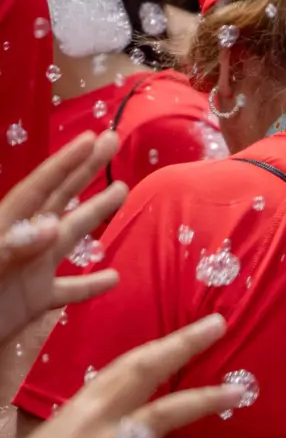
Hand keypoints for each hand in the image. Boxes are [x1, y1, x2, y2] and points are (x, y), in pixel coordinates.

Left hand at [0, 133, 127, 346]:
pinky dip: (92, 284)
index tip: (92, 138)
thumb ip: (13, 247)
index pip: (40, 188)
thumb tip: (52, 226)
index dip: (66, 163)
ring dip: (96, 212)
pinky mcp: (35, 299)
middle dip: (85, 170)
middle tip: (112, 140)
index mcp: (7, 228)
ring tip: (122, 189)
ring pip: (70, 235)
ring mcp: (31, 270)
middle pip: (58, 199)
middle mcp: (24, 243)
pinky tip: (114, 278)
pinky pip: (69, 289)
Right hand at [0, 315, 237, 437]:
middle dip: (182, 345)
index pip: (127, 365)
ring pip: (160, 415)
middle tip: (219, 325)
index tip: (200, 326)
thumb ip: (95, 432)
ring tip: (238, 391)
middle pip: (143, 371)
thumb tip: (125, 428)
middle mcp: (95, 419)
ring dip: (202, 400)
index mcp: (83, 407)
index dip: (164, 343)